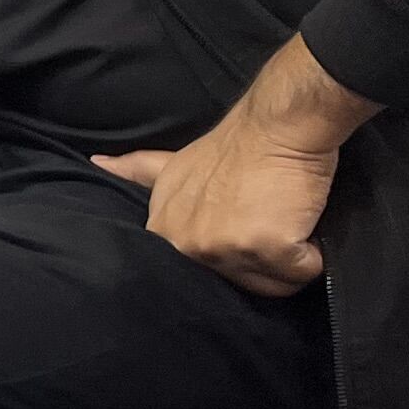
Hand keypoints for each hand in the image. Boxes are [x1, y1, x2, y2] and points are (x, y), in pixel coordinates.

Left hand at [92, 38, 375, 299]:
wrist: (278, 125)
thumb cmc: (238, 145)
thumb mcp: (174, 163)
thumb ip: (139, 174)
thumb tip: (97, 162)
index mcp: (165, 232)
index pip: (201, 276)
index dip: (232, 254)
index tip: (241, 226)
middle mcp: (187, 245)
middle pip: (243, 283)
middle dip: (265, 258)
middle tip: (269, 215)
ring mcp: (223, 248)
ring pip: (275, 283)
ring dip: (291, 257)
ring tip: (284, 215)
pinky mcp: (265, 247)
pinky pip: (302, 271)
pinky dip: (312, 252)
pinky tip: (300, 218)